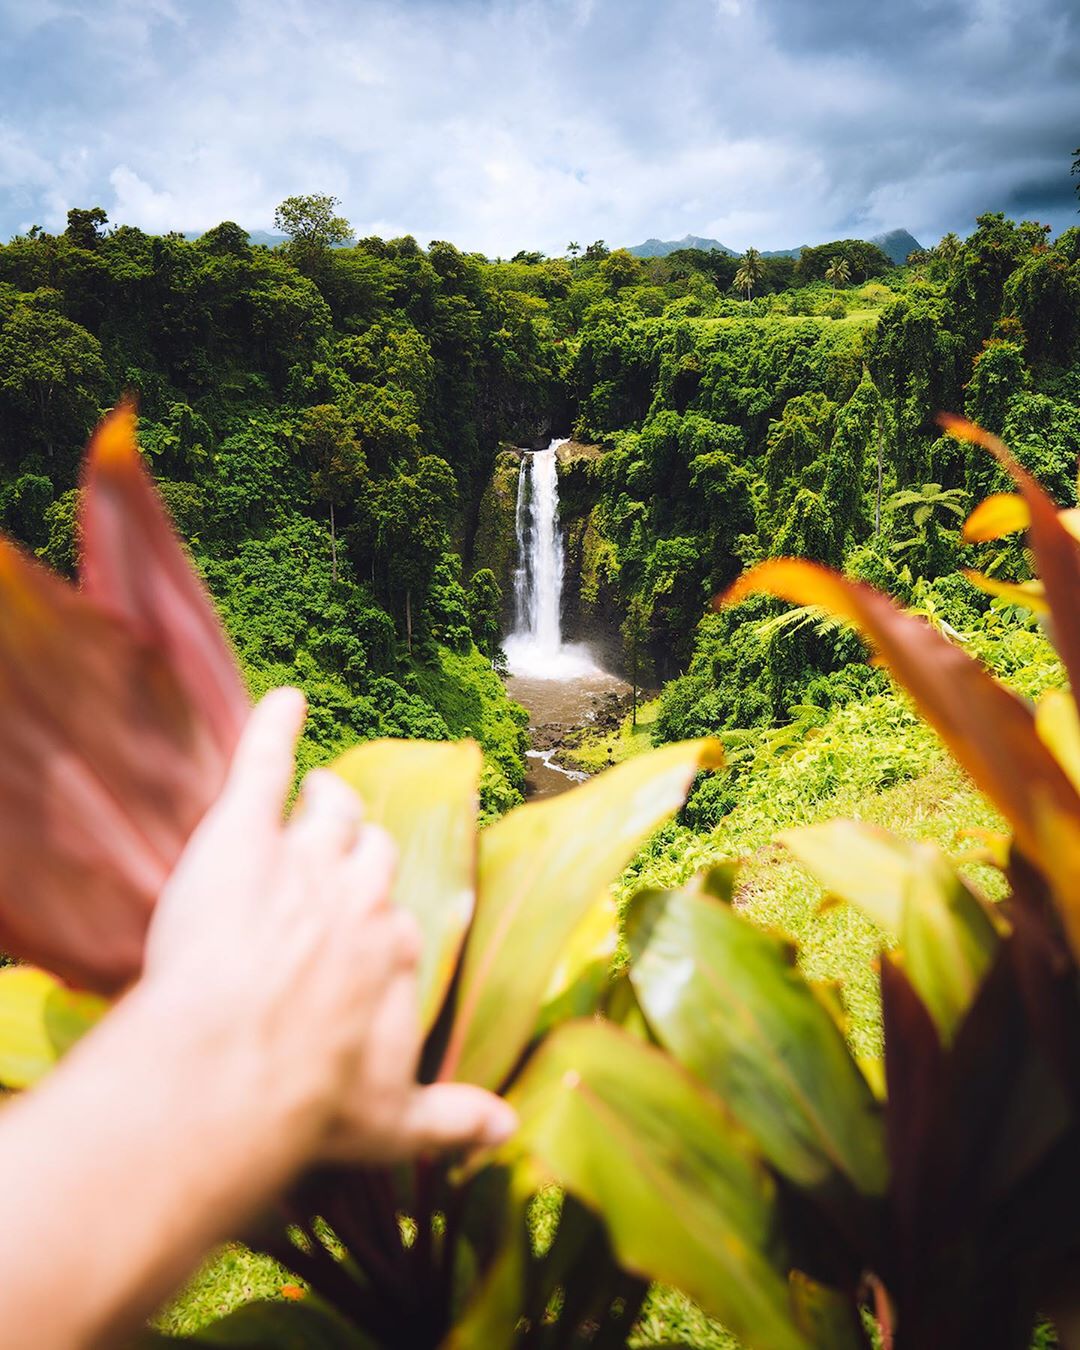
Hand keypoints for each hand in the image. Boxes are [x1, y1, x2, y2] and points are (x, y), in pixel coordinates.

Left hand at [141, 687, 515, 1171]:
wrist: (234, 1070)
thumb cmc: (310, 1101)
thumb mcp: (391, 1126)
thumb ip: (450, 1120)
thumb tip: (511, 1132)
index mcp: (395, 949)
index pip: (400, 921)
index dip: (378, 927)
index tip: (365, 937)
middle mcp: (361, 895)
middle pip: (375, 854)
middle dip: (362, 854)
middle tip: (339, 859)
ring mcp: (307, 858)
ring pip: (332, 811)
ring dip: (329, 802)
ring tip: (318, 795)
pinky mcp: (245, 832)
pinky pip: (264, 765)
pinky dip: (273, 728)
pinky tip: (283, 700)